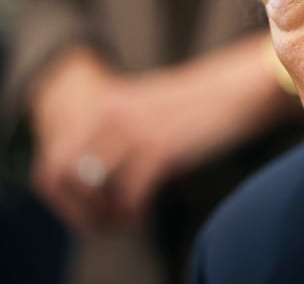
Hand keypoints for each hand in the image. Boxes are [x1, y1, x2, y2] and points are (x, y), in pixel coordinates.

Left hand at [29, 35, 298, 231]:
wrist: (245, 86)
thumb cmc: (207, 100)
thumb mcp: (153, 107)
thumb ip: (124, 130)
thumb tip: (105, 175)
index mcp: (107, 102)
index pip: (55, 156)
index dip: (63, 191)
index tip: (87, 207)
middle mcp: (112, 115)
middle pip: (68, 176)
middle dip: (82, 207)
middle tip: (105, 220)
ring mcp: (136, 132)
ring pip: (98, 190)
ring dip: (109, 214)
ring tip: (128, 222)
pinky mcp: (162, 151)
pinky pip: (132, 196)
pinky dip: (136, 216)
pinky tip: (145, 220)